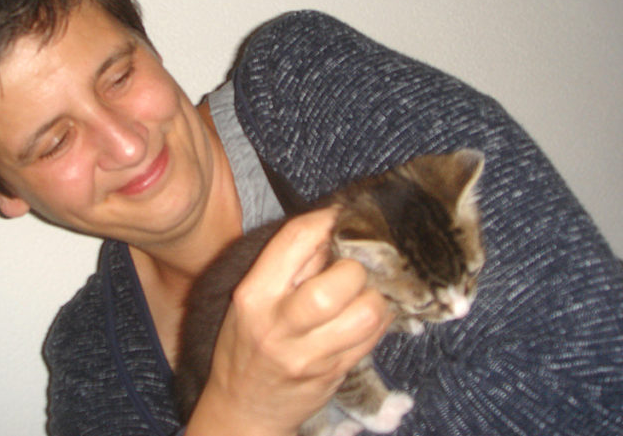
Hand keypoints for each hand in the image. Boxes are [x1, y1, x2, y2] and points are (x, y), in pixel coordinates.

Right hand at [186, 208, 391, 435]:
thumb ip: (286, 264)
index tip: (340, 216)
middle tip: (350, 267)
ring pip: (368, 312)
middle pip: (339, 283)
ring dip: (374, 295)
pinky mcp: (336, 374)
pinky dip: (380, 318)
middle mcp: (280, 325)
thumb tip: (331, 228)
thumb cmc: (245, 343)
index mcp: (254, 296)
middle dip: (354, 267)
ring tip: (362, 291)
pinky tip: (365, 313)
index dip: (326, 219)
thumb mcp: (250, 298)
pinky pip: (376, 337)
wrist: (243, 407)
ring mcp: (311, 355)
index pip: (296, 239)